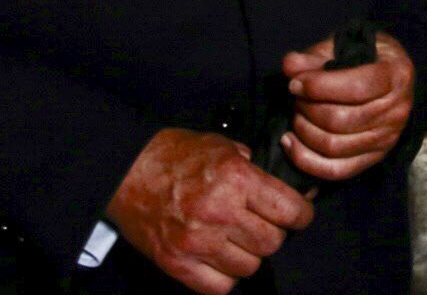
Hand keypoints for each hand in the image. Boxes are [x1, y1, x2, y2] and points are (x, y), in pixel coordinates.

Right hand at [107, 129, 313, 294]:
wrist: (125, 171)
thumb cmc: (176, 155)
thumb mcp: (223, 147)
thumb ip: (256, 168)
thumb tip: (291, 190)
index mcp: (236, 179)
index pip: (290, 211)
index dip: (301, 214)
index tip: (298, 214)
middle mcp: (219, 213)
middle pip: (272, 243)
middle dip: (274, 233)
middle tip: (262, 224)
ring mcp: (196, 242)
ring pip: (249, 267)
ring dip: (249, 255)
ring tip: (237, 239)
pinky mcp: (176, 264)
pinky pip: (220, 287)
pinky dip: (225, 276)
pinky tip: (220, 258)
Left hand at [279, 32, 415, 181]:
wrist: (387, 80)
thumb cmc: (364, 58)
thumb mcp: (344, 47)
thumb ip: (316, 56)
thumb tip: (290, 65)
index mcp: (397, 75)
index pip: (357, 87)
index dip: (320, 87)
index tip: (295, 83)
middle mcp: (398, 110)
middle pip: (341, 120)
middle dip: (308, 109)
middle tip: (295, 98)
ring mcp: (387, 138)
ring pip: (334, 146)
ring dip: (304, 131)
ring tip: (296, 115)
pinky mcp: (373, 158)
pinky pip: (336, 170)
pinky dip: (305, 160)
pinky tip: (289, 142)